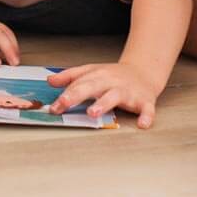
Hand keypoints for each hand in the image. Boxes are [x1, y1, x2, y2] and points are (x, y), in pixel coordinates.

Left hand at [46, 62, 166, 128]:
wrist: (143, 72)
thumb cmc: (114, 76)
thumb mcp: (91, 71)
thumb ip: (70, 76)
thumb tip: (50, 80)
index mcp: (97, 75)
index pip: (78, 83)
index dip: (65, 95)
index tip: (53, 107)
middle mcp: (111, 82)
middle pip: (92, 86)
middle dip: (77, 95)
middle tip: (64, 103)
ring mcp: (128, 91)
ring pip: (114, 96)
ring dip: (103, 103)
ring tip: (92, 112)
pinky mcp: (144, 100)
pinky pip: (146, 109)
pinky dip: (146, 116)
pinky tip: (142, 124)